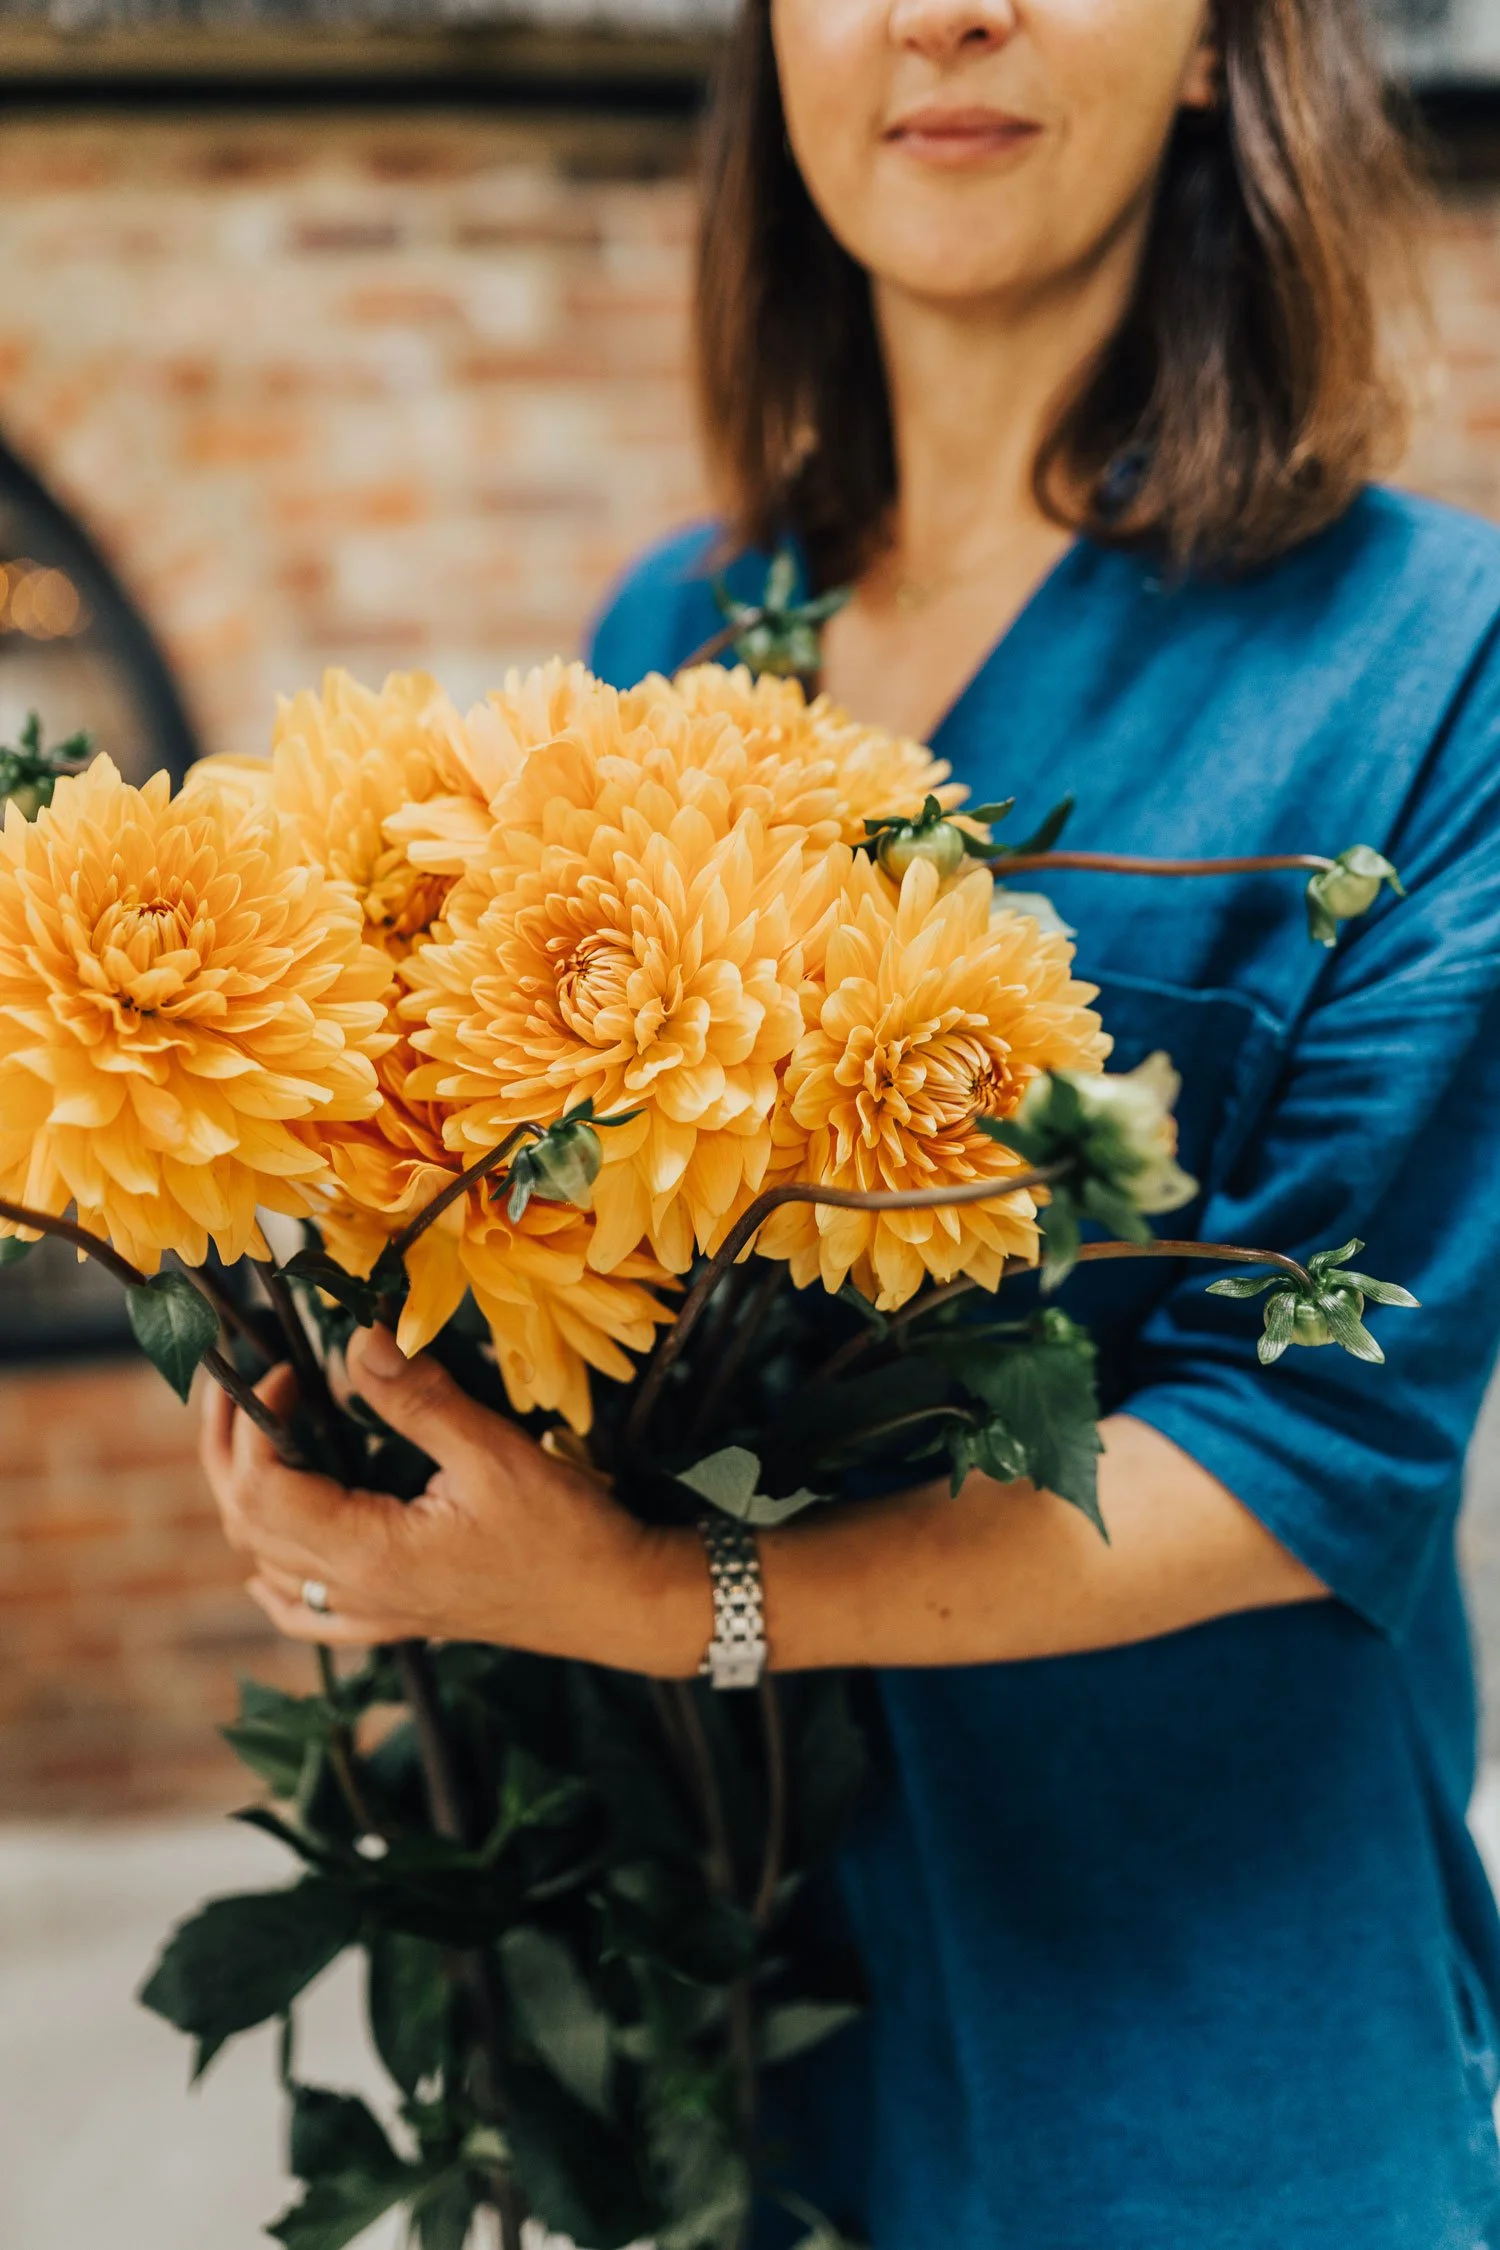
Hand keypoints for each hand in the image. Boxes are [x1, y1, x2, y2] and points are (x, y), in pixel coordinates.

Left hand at [199, 1325, 707, 1674]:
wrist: (621, 1603)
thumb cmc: (568, 1533)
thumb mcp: (495, 1452)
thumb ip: (419, 1399)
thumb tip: (356, 1341)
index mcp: (371, 1555)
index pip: (263, 1490)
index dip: (256, 1420)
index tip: (288, 1366)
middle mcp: (358, 1594)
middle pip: (247, 1525)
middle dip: (229, 1449)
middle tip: (237, 1385)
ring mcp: (375, 1613)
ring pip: (269, 1563)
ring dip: (245, 1498)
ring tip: (253, 1437)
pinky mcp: (398, 1618)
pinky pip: (308, 1612)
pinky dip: (276, 1577)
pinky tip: (272, 1561)